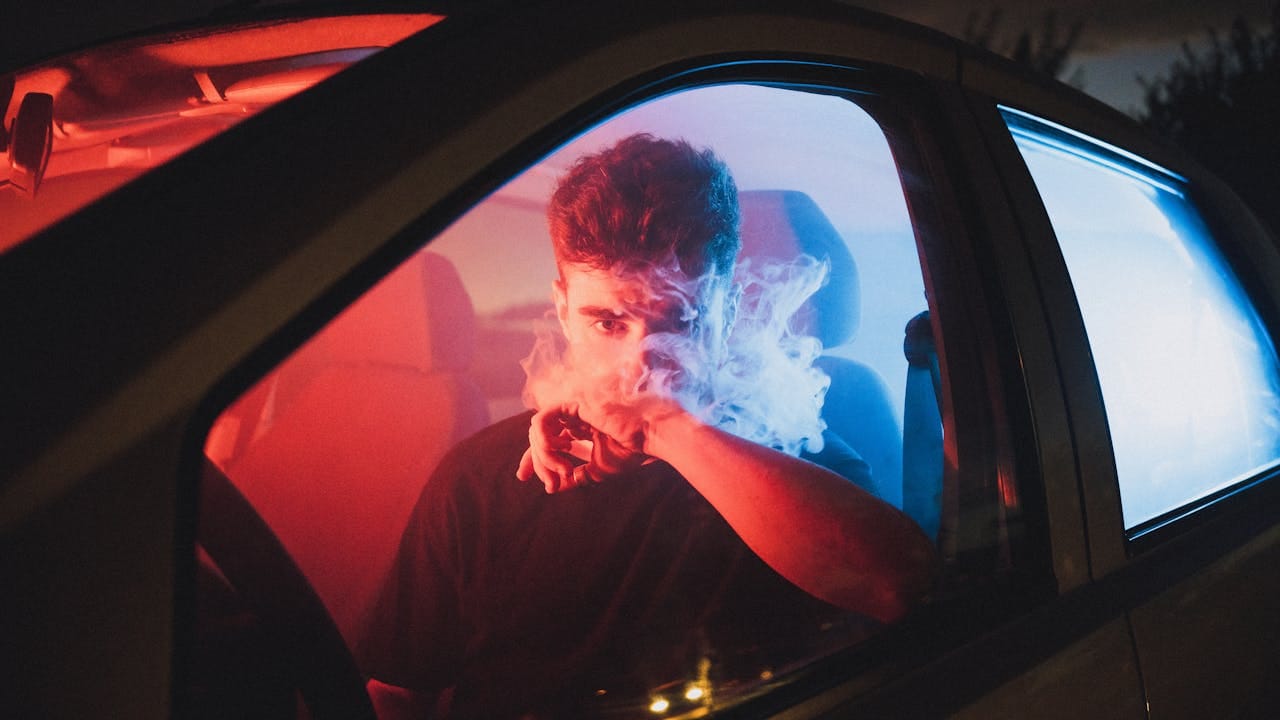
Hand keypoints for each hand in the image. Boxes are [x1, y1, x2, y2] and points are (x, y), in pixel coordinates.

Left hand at [516, 401, 659, 492]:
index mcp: (578, 430)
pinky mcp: (572, 404)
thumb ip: (576, 476)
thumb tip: (554, 488)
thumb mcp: (597, 470)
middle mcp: (572, 418)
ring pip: (537, 430)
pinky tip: (559, 452)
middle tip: (551, 484)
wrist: (647, 439)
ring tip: (564, 470)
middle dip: (537, 462)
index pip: (546, 441)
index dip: (532, 459)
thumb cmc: (630, 453)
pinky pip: (542, 420)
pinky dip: (544, 440)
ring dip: (544, 455)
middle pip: (537, 437)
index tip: (522, 477)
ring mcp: (571, 409)